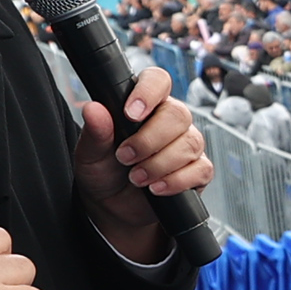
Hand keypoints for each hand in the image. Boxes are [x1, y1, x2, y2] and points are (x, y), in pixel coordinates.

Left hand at [73, 63, 203, 253]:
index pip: (158, 81)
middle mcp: (170, 121)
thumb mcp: (90, 155)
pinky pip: (200, 169)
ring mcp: (187, 145)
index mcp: (145, 106)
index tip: (131, 113)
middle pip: (178, 114)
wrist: (114, 209)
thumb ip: (95, 132)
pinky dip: (176, 181)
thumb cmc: (104, 174)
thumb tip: (93, 109)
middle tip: (125, 157)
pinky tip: (156, 188)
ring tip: (136, 178)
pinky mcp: (198, 170)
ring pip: (189, 143)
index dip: (149, 92)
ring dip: (159, 164)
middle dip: (149, 140)